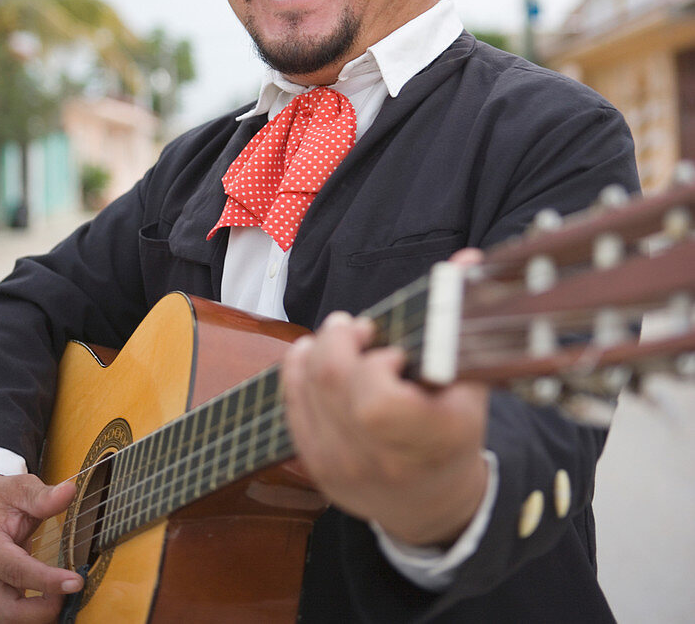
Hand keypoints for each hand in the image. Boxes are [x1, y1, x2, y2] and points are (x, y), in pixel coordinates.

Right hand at [0, 473, 82, 622]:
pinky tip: (53, 599)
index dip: (47, 581)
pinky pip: (11, 616)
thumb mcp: (19, 489)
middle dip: (42, 611)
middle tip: (71, 591)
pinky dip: (33, 614)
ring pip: (8, 620)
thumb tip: (69, 492)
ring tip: (65, 595)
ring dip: (39, 615)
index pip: (16, 571)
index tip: (76, 581)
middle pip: (7, 612)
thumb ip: (43, 496)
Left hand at [282, 296, 488, 547]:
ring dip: (317, 350)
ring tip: (341, 339)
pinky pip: (291, 405)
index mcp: (431, 442)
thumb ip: (464, 319)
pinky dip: (298, 371)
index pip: (376, 402)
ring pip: (306, 389)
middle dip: (339, 340)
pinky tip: (314, 355)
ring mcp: (345, 469)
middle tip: (359, 327)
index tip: (392, 351)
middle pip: (332, 382)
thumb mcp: (472, 383)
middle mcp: (383, 461)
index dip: (375, 364)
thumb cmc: (455, 433)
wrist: (434, 504)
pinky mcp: (317, 469)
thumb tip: (468, 259)